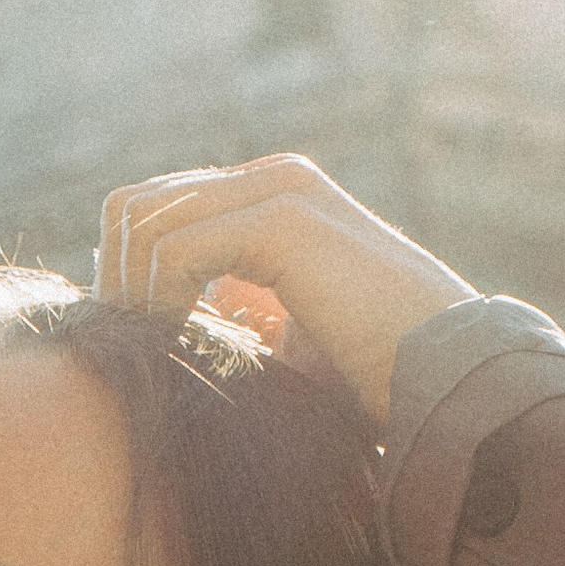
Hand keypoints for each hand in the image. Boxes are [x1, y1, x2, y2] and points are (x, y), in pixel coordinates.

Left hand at [96, 157, 474, 433]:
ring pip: (142, 221)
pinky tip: (190, 348)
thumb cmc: (374, 381)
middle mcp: (273, 180)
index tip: (137, 345)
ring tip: (162, 354)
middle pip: (134, 206)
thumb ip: (228, 312)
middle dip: (118, 281)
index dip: (126, 278)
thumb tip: (148, 321)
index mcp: (271, 199)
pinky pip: (172, 248)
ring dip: (135, 294)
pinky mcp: (284, 220)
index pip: (153, 211)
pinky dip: (162, 303)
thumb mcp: (285, 339)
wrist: (447, 385)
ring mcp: (280, 191)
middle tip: (136, 351)